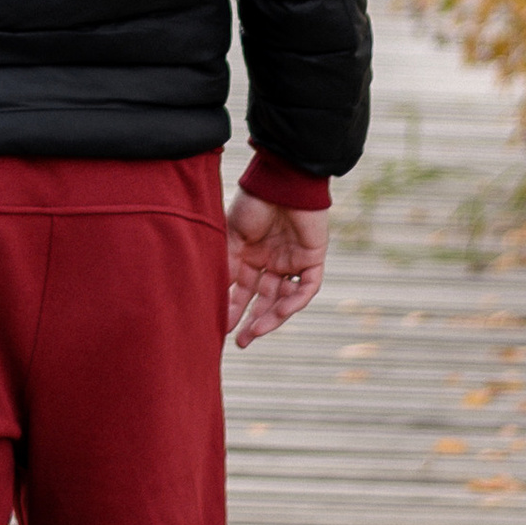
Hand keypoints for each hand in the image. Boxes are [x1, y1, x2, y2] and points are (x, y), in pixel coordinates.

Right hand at [224, 192, 328, 348]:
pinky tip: (279, 313)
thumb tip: (212, 296)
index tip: (221, 328)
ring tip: (255, 333)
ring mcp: (293, 261)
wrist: (281, 181)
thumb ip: (226, 265)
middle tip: (241, 343)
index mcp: (251, 255)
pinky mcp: (313, 258)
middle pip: (263, 299)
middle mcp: (272, 261)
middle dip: (252, 321)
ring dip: (271, 317)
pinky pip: (307, 287)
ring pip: (284, 298)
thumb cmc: (254, 202)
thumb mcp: (232, 237)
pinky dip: (295, 301)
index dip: (233, 309)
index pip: (243, 290)